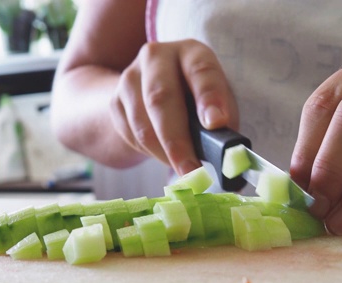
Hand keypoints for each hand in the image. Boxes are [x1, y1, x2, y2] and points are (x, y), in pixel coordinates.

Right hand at [109, 39, 237, 174]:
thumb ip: (223, 119)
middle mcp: (156, 57)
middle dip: (177, 140)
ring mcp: (130, 77)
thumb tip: (226, 151)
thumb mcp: (218, 100)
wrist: (153, 92)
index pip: (200, 70)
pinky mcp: (115, 101)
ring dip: (164, 154)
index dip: (209, 97)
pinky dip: (151, 153)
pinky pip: (131, 135)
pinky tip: (167, 155)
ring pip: (143, 124)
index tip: (216, 123)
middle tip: (192, 170)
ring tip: (185, 171)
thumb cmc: (198, 100)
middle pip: (161, 98)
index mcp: (190, 52)